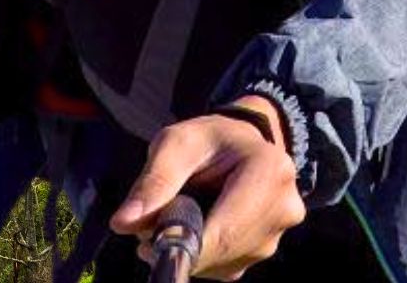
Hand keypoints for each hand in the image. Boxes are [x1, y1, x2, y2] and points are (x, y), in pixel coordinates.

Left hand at [110, 99, 304, 280]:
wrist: (241, 144)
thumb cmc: (207, 140)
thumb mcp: (175, 144)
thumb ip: (152, 182)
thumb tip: (122, 223)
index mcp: (269, 171)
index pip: (227, 228)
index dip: (185, 243)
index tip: (146, 244)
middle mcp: (283, 208)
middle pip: (226, 250)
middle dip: (181, 247)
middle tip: (146, 232)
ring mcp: (278, 233)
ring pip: (224, 263)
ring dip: (190, 252)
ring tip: (169, 219)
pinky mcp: (265, 250)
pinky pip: (227, 267)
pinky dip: (201, 256)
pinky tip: (190, 228)